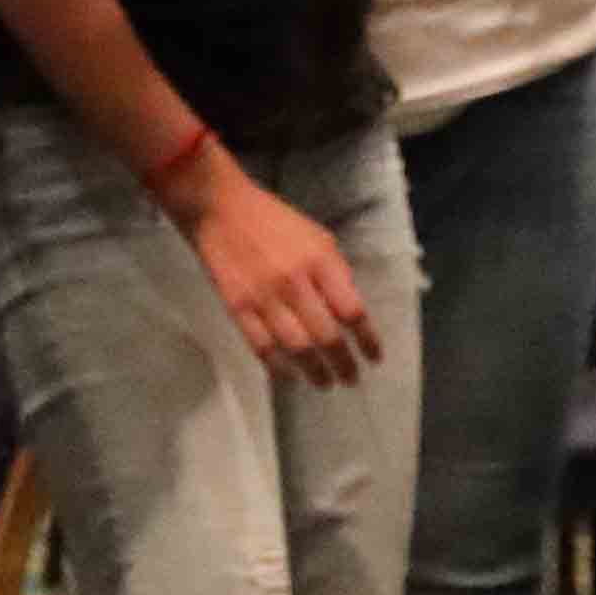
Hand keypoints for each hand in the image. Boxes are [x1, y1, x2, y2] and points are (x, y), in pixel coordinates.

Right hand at [181, 165, 378, 383]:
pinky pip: (263, 347)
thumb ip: (335, 273)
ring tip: (325, 384)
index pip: (352, 311)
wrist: (221, 210)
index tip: (374, 357)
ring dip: (315, 372)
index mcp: (320, 262)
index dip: (367, 340)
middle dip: (344, 364)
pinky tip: (290, 376)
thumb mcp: (318, 238)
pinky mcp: (238, 308)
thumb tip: (349, 312)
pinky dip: (279, 367)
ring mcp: (265, 298)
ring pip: (297, 348)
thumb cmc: (276, 222)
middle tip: (351, 379)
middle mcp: (296, 283)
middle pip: (328, 336)